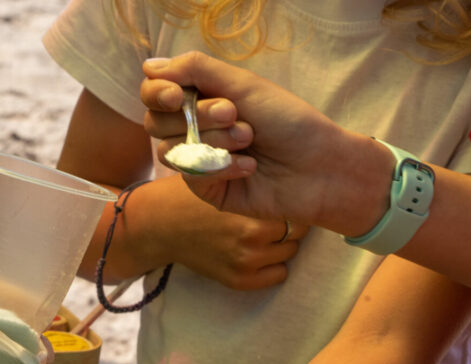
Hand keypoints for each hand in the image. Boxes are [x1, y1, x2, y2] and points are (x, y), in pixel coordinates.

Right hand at [139, 176, 309, 289]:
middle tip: (274, 214)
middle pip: (297, 232)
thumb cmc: (195, 194)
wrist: (162, 225)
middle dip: (288, 222)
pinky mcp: (239, 281)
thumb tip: (290, 167)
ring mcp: (245, 263)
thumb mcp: (221, 173)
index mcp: (250, 214)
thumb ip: (252, 172)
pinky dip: (274, 264)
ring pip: (289, 253)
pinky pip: (278, 274)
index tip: (282, 197)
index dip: (290, 201)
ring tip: (265, 231)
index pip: (296, 211)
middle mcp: (250, 241)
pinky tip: (260, 251)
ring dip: (282, 243)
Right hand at [140, 52, 382, 235]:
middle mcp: (195, 129)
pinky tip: (250, 167)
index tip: (177, 95)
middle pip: (156, 121)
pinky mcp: (208, 190)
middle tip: (233, 114)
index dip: (158, 93)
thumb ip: (196, 70)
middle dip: (197, 116)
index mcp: (202, 99)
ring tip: (249, 140)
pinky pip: (192, 176)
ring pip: (170, 150)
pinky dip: (222, 166)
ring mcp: (199, 161)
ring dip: (213, 141)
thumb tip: (150, 67)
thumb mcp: (243, 85)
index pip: (155, 94)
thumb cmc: (289, 122)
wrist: (319, 168)